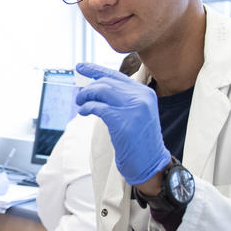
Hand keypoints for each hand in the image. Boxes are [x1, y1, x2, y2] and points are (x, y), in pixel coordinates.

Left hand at [73, 61, 170, 185]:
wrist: (150, 163)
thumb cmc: (138, 140)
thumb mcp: (136, 113)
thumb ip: (122, 99)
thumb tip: (95, 87)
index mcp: (145, 93)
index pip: (117, 75)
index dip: (96, 70)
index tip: (80, 67)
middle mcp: (142, 97)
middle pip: (106, 82)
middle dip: (89, 88)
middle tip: (79, 97)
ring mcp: (134, 109)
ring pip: (102, 91)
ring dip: (86, 96)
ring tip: (80, 104)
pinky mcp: (124, 122)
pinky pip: (99, 107)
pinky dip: (87, 108)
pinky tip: (84, 112)